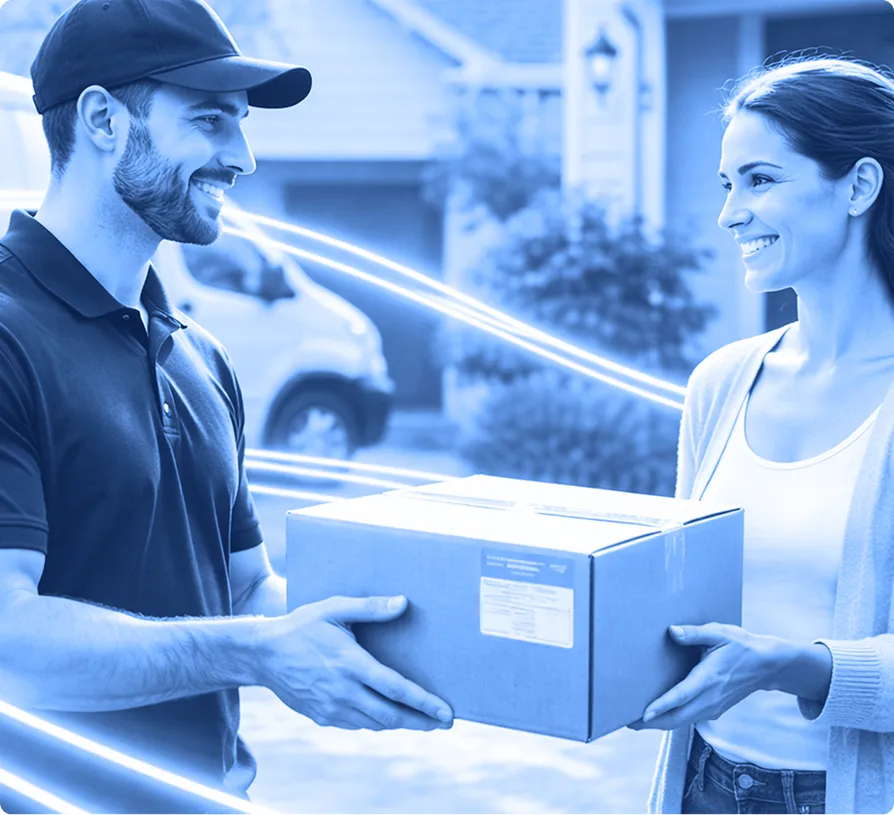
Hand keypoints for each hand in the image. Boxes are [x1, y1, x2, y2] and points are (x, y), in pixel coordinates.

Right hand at [259, 594, 453, 731]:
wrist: (262, 654)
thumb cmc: (302, 626)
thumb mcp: (334, 608)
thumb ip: (370, 607)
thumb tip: (403, 603)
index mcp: (350, 664)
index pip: (396, 688)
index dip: (424, 702)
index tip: (446, 712)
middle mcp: (343, 691)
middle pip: (391, 715)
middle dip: (421, 721)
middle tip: (444, 722)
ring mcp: (331, 708)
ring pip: (375, 723)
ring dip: (401, 723)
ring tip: (423, 721)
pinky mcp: (321, 716)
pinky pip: (357, 724)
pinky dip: (377, 721)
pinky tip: (388, 716)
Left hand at [627, 623, 785, 730]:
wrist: (767, 666)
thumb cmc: (741, 646)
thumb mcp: (719, 633)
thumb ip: (694, 633)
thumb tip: (671, 631)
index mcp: (709, 678)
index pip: (681, 696)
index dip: (662, 706)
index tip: (644, 714)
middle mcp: (710, 698)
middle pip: (677, 717)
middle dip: (652, 723)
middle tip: (626, 721)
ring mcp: (713, 707)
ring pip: (682, 721)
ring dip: (660, 724)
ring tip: (635, 721)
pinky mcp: (714, 709)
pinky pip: (689, 718)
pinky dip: (671, 720)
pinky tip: (658, 715)